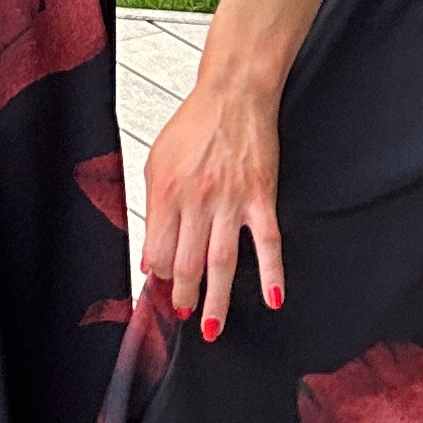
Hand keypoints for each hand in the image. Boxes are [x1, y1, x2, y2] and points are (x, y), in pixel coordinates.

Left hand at [140, 79, 285, 341]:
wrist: (233, 95)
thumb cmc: (194, 126)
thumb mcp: (157, 161)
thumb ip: (153, 207)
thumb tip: (150, 253)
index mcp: (166, 192)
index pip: (156, 251)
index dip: (157, 276)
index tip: (161, 288)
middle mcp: (196, 200)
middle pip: (186, 264)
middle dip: (183, 297)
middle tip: (185, 315)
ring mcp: (230, 201)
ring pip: (221, 262)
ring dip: (217, 300)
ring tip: (213, 327)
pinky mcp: (261, 197)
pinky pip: (267, 243)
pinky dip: (271, 274)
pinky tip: (273, 299)